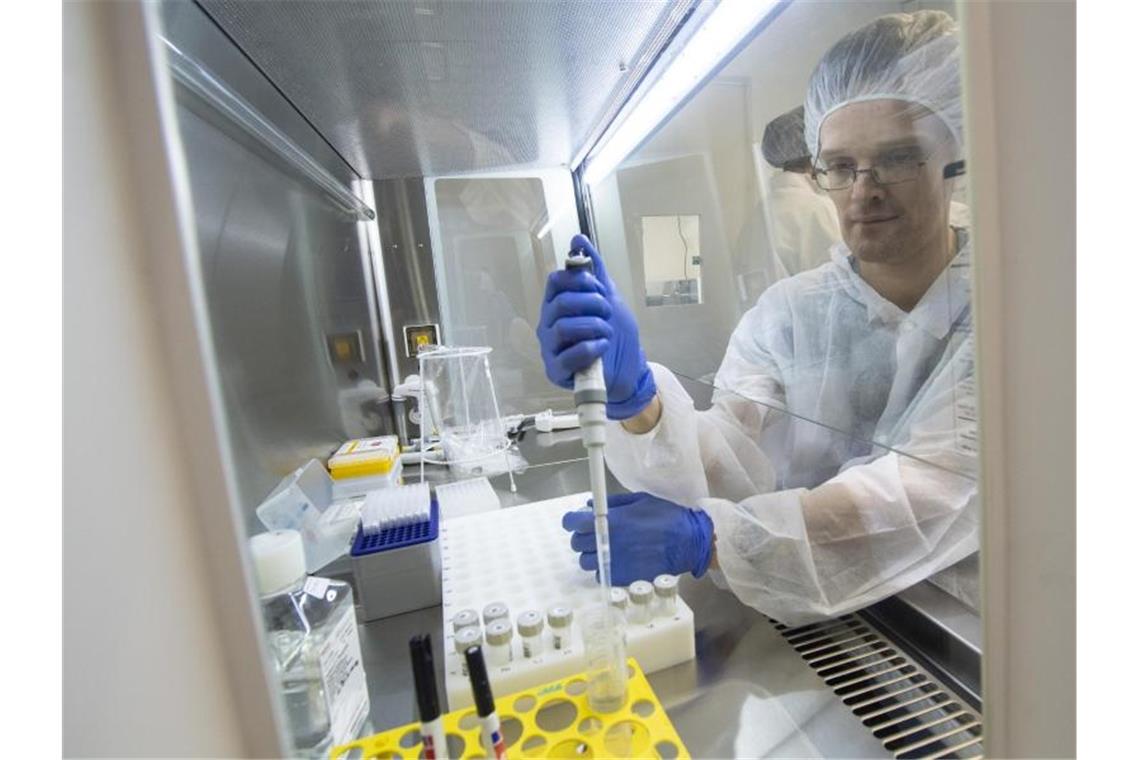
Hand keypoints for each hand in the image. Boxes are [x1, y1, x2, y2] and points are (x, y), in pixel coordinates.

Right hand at [536, 234, 656, 418]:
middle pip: (561, 302)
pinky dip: (593, 348)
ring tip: (607, 332)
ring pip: (564, 327)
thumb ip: (595, 270)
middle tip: (608, 312)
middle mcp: (549, 324)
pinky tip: (603, 347)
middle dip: (592, 303)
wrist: (628, 370)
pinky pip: (570, 355)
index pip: (556, 280)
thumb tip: (578, 239)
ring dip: (595, 326)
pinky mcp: (556, 371)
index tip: (600, 288)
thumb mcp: (610, 298)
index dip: (581, 281)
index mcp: (557, 304)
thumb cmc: (614, 335)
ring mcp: (550, 348)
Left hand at [561, 492, 713, 584]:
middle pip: (576, 543)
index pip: (573, 522)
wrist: (687, 542)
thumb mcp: (638, 500)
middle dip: (582, 537)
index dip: (571, 521)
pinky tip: (617, 560)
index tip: (574, 521)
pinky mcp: (622, 577)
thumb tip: (589, 506)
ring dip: (591, 554)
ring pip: (586, 562)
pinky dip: (604, 568)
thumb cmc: (665, 517)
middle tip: (593, 533)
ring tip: (605, 548)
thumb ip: (612, 503)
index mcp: (610, 520)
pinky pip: (601, 575)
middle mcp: (608, 542)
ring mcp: (614, 562)